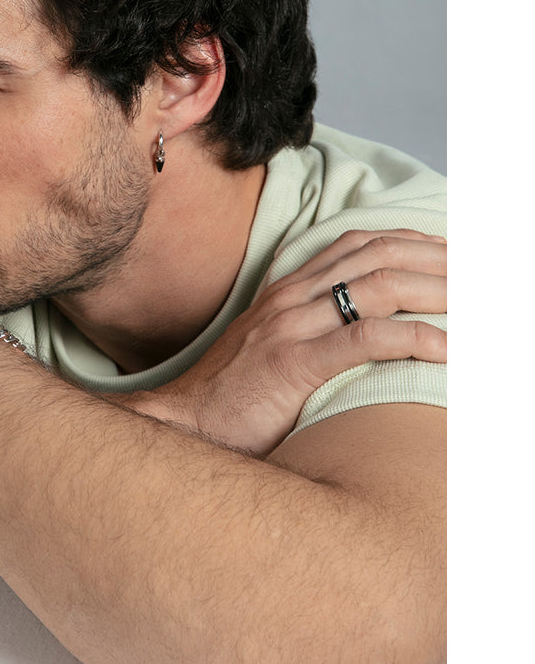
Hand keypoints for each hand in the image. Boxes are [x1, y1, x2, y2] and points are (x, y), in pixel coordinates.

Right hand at [123, 229, 446, 456]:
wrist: (184, 421)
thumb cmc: (231, 393)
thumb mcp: (268, 348)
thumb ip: (305, 330)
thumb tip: (355, 332)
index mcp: (286, 291)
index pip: (355, 245)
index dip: (408, 241)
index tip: (448, 252)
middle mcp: (291, 299)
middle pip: (376, 258)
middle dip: (435, 260)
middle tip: (478, 274)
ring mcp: (290, 328)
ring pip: (376, 289)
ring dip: (435, 291)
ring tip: (476, 303)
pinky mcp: (293, 364)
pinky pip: (364, 339)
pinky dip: (413, 339)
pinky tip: (447, 349)